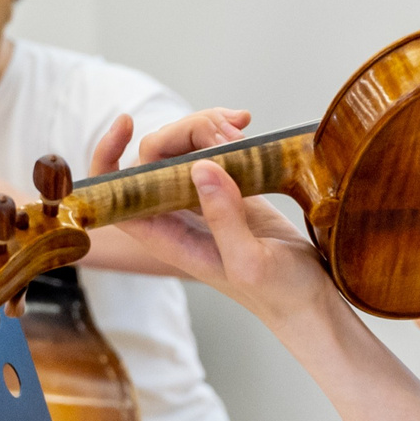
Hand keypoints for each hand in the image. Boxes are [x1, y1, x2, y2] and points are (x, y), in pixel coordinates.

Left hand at [94, 109, 333, 331]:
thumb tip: (200, 167)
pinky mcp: (229, 188)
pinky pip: (211, 148)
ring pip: (181, 147)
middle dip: (185, 132)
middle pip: (154, 156)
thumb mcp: (251, 262)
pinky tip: (247, 125)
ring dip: (206, 126)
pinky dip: (224, 131)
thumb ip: (224, 220)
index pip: (117, 195)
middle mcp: (177, 216)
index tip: (127, 122)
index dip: (108, 157)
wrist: (311, 298)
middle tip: (228, 133)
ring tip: (243, 128)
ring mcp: (202, 200)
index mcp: (168, 237)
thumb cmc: (280, 294)